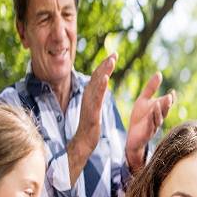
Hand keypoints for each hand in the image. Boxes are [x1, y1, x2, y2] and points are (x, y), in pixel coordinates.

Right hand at [71, 53, 115, 168]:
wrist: (82, 143)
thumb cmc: (89, 127)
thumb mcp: (94, 107)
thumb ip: (97, 96)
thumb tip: (101, 86)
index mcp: (91, 96)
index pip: (98, 77)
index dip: (105, 65)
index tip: (114, 55)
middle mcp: (88, 97)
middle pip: (97, 77)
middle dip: (105, 65)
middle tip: (114, 54)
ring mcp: (89, 105)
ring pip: (96, 86)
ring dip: (103, 72)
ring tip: (111, 61)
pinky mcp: (92, 114)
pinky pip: (96, 99)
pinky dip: (100, 88)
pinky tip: (105, 79)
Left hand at [126, 72, 175, 172]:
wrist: (132, 137)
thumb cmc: (140, 118)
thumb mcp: (144, 100)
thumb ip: (151, 88)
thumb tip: (159, 73)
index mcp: (159, 110)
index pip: (167, 103)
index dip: (171, 99)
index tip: (173, 92)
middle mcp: (158, 118)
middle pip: (165, 111)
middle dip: (167, 104)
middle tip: (170, 96)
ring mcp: (153, 126)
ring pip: (158, 118)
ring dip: (160, 111)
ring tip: (160, 103)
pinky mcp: (146, 133)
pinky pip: (150, 126)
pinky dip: (152, 120)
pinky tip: (151, 112)